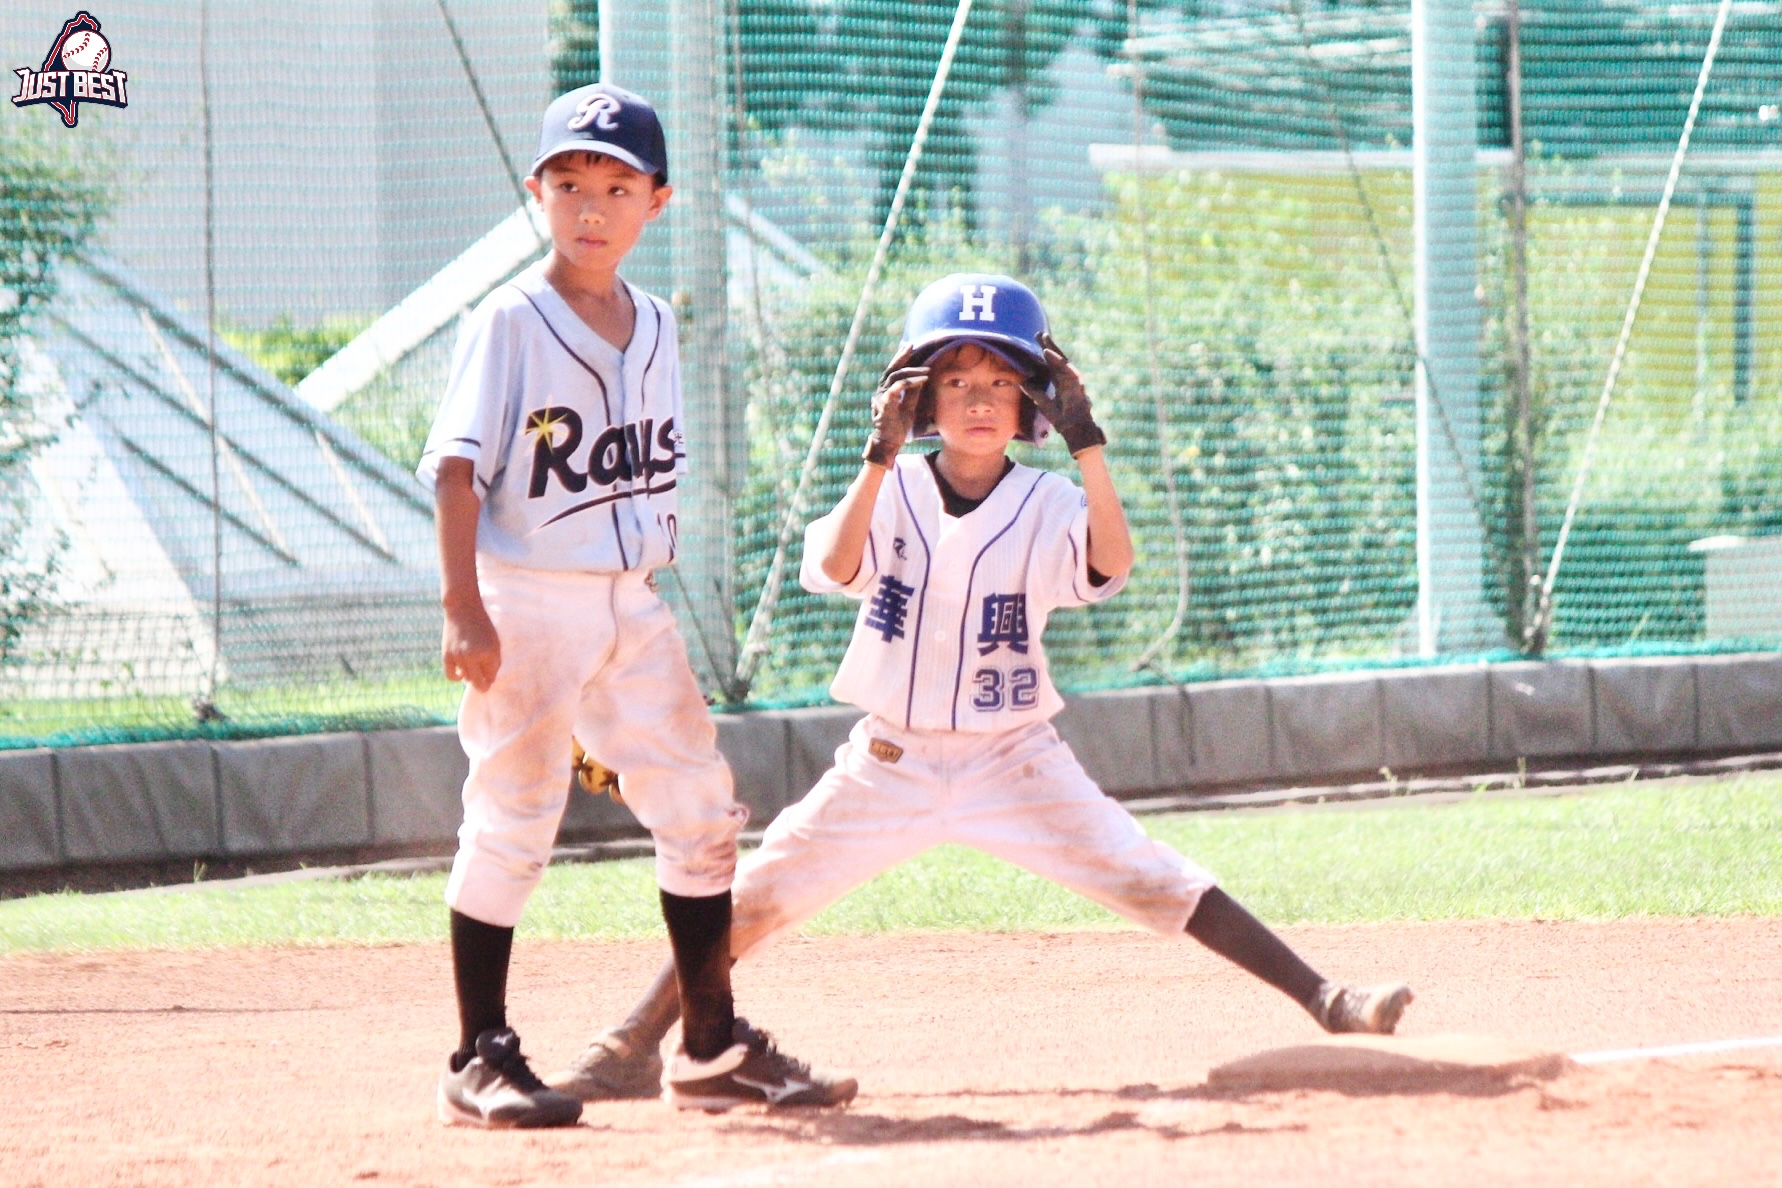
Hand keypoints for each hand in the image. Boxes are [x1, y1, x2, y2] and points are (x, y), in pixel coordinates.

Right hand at [442, 599, 500, 691]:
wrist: (463, 609)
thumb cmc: (482, 626)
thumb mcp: (495, 642)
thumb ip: (494, 661)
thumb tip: (488, 680)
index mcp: (490, 653)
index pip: (492, 676)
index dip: (492, 676)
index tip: (491, 671)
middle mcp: (474, 657)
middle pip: (479, 683)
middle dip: (483, 685)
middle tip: (484, 683)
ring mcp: (459, 657)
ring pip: (466, 679)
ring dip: (470, 677)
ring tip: (473, 668)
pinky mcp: (447, 655)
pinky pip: (451, 676)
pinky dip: (457, 677)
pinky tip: (461, 672)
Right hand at [863, 344, 927, 467]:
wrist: (889, 442)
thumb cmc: (898, 426)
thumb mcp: (909, 406)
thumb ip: (913, 393)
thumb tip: (922, 379)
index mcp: (886, 391)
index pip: (893, 370)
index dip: (900, 358)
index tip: (909, 347)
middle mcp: (881, 391)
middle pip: (891, 369)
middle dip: (902, 357)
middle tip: (911, 346)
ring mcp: (882, 397)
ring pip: (895, 377)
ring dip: (912, 371)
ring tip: (926, 371)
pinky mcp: (885, 405)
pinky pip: (897, 388)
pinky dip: (909, 382)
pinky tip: (922, 380)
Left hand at [1025, 332, 1106, 455]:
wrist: (1074, 431)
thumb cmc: (1062, 419)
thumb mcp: (1044, 404)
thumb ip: (1035, 393)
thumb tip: (1023, 382)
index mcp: (1061, 383)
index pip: (1052, 365)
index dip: (1045, 353)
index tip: (1037, 341)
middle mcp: (1067, 380)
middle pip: (1058, 359)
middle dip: (1050, 346)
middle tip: (1040, 334)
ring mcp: (1073, 382)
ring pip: (1063, 362)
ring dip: (1054, 350)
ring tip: (1044, 340)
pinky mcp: (1076, 385)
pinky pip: (1066, 369)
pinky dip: (1057, 361)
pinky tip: (1048, 353)